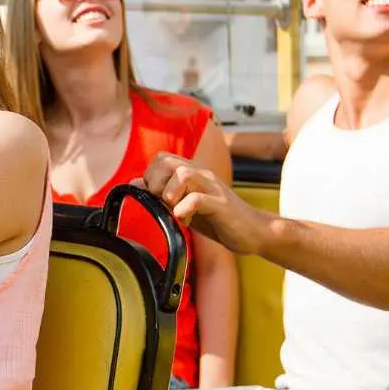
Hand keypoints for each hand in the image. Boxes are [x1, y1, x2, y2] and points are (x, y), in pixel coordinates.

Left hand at [137, 152, 265, 254]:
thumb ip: (162, 193)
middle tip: (163, 204)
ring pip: (182, 174)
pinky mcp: (221, 204)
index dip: (150, 178)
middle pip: (166, 161)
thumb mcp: (185, 204)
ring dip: (170, 194)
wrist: (253, 231)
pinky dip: (185, 209)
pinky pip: (197, 198)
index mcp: (191, 172)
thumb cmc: (217, 218)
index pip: (160, 159)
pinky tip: (185, 219)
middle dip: (156, 184)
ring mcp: (212, 187)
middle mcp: (201, 174)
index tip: (156, 199)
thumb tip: (136, 183)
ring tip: (174, 210)